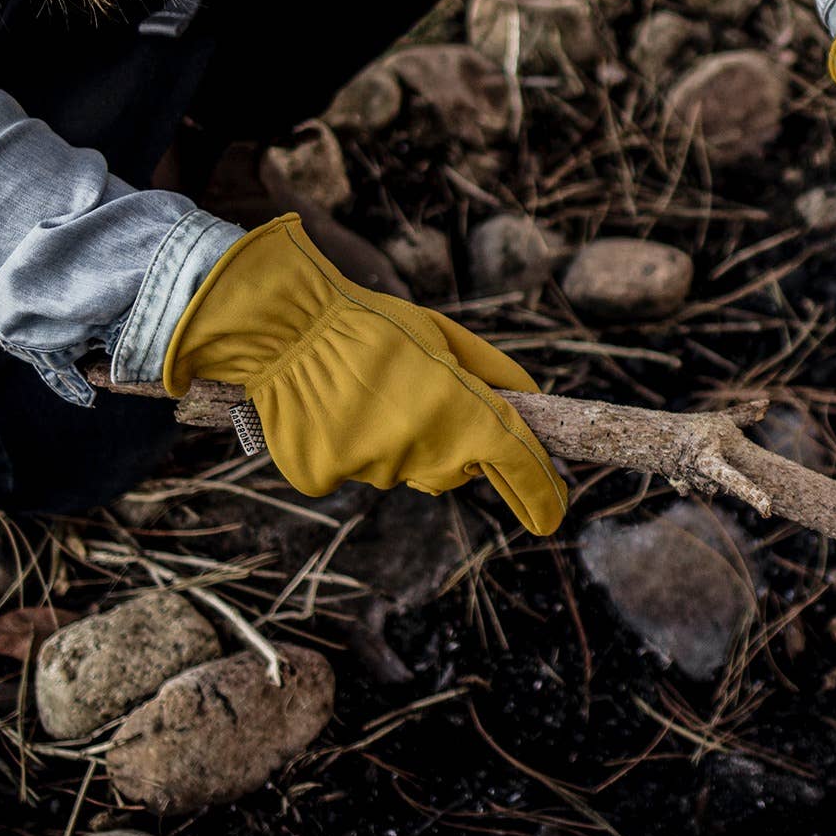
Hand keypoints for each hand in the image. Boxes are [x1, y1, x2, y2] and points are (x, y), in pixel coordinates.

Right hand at [163, 215, 566, 534]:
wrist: (280, 323)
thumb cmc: (369, 322)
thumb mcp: (444, 334)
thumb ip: (495, 375)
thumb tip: (530, 407)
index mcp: (459, 409)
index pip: (517, 462)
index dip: (542, 492)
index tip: (555, 513)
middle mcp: (420, 448)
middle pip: (458, 469)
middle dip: (457, 446)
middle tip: (425, 400)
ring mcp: (368, 468)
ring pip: (403, 468)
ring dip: (399, 441)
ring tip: (366, 393)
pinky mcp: (323, 477)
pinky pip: (352, 470)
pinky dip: (349, 448)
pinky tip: (330, 412)